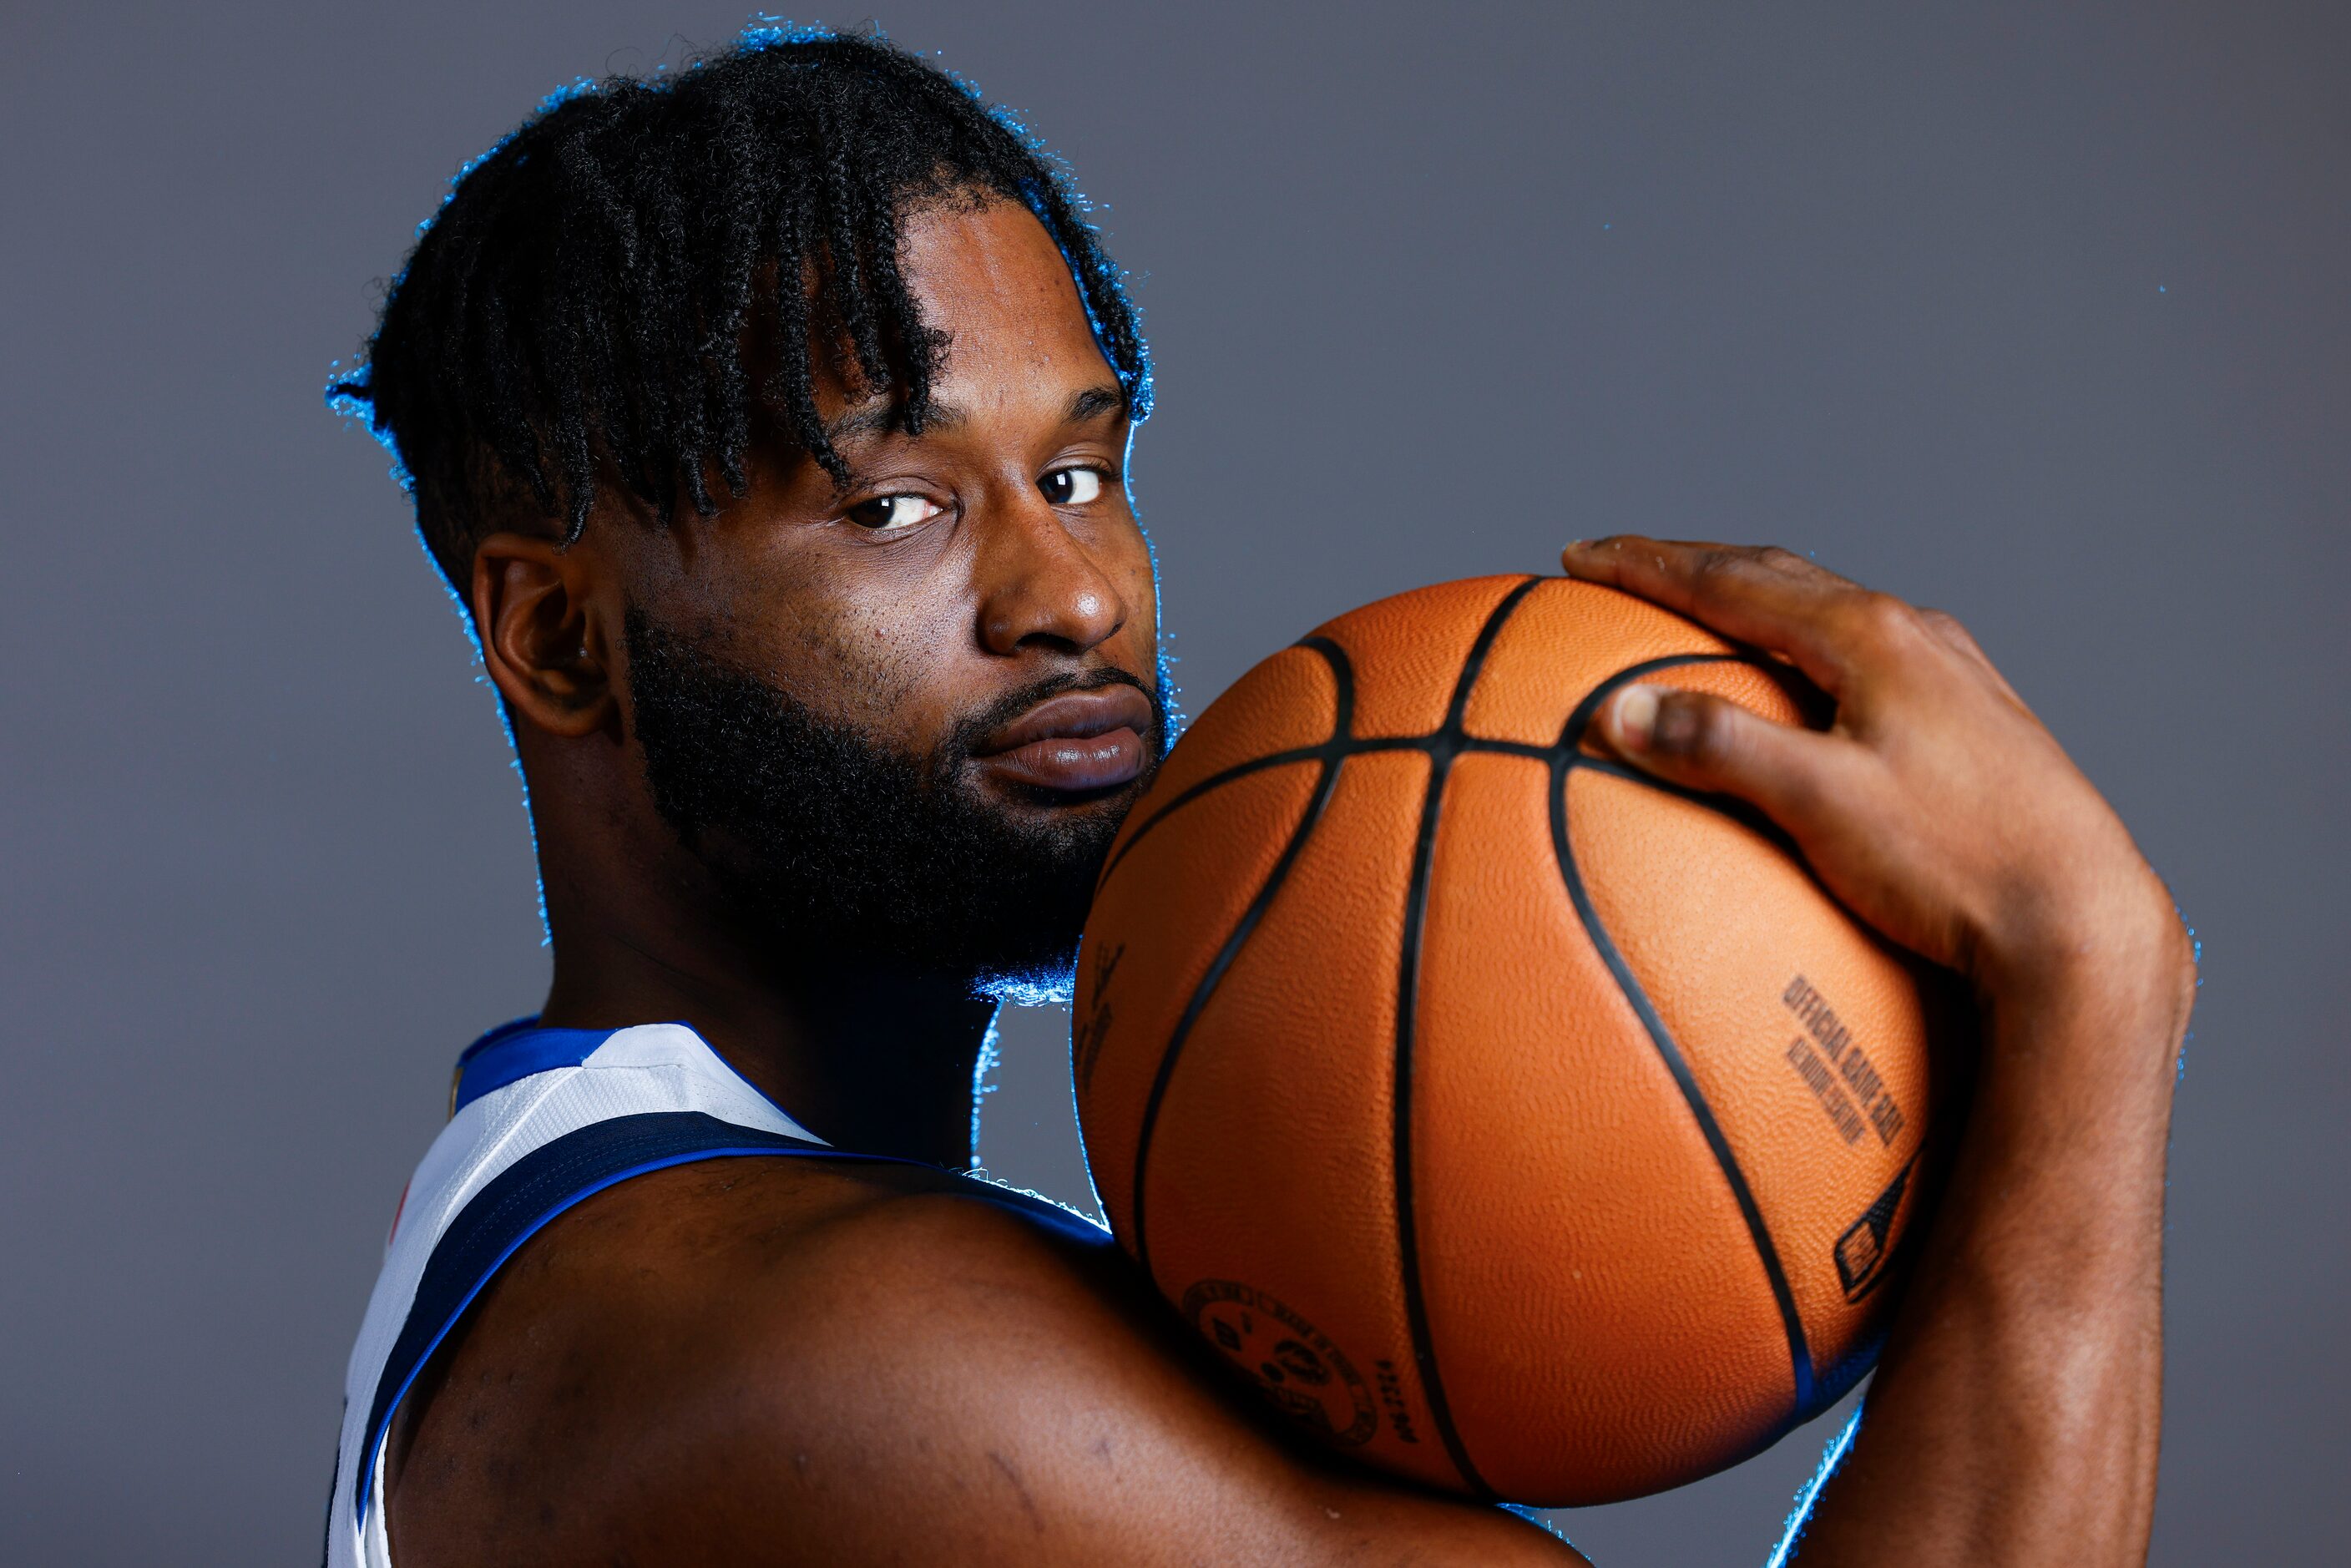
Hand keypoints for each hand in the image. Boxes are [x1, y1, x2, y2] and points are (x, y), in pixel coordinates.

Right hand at [1560, 538, 2192, 1020]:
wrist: (2082, 923)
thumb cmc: (1954, 864)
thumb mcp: (1822, 803)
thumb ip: (1719, 748)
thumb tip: (1619, 710)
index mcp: (1872, 636)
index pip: (1732, 581)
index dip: (1648, 567)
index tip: (1579, 558)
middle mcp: (1917, 637)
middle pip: (1781, 578)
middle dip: (1694, 569)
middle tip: (1623, 570)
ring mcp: (1954, 678)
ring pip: (1831, 614)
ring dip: (1756, 602)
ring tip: (1705, 615)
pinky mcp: (1976, 726)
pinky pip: (1867, 661)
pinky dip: (1806, 652)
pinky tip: (1806, 695)